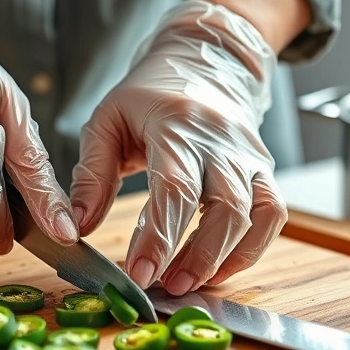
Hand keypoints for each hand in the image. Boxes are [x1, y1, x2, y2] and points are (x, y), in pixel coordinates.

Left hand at [70, 0, 287, 294]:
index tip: (138, 274)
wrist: (203, 62)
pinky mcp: (263, 169)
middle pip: (225, 207)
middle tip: (163, 287)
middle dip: (196, 257)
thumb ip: (91, 176)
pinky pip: (272, 214)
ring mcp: (248, 156)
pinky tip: (218, 268)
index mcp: (177, 125)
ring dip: (224, 257)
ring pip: (256, 214)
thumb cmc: (147, 96)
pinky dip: (251, 249)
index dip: (159, 237)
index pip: (175, 188)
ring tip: (186, 283)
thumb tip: (78, 228)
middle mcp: (221, 141)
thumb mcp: (106, 122)